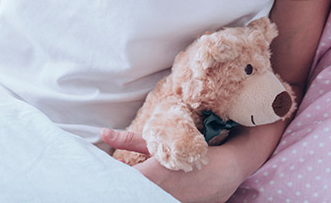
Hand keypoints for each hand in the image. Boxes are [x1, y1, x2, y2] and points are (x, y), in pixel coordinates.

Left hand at [102, 129, 244, 202]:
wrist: (226, 168)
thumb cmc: (190, 150)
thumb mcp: (159, 143)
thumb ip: (129, 140)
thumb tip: (103, 133)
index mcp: (151, 175)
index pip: (122, 180)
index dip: (113, 175)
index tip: (109, 170)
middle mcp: (158, 193)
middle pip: (132, 190)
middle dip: (126, 183)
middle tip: (122, 174)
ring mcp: (171, 202)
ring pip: (146, 195)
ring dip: (140, 189)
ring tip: (142, 178)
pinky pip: (160, 199)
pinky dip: (153, 193)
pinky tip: (154, 187)